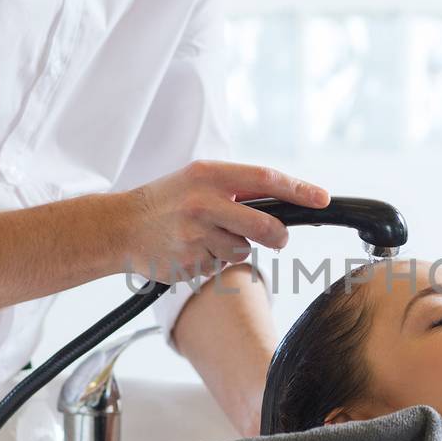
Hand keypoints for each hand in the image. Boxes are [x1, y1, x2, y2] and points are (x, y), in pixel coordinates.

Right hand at [119, 160, 330, 284]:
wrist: (120, 227)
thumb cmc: (166, 201)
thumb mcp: (197, 179)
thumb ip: (235, 187)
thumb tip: (282, 198)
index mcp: (209, 174)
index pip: (266, 179)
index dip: (299, 190)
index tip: (321, 197)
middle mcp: (204, 202)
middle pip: (266, 227)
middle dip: (278, 237)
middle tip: (277, 239)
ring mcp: (197, 235)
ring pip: (243, 250)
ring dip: (234, 248)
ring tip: (206, 237)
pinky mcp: (190, 262)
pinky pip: (220, 266)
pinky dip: (213, 261)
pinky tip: (192, 250)